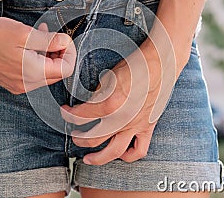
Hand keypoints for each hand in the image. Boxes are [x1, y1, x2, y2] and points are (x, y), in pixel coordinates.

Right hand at [0, 17, 75, 93]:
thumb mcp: (24, 34)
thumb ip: (49, 41)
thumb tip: (66, 42)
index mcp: (33, 73)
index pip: (67, 69)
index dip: (70, 52)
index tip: (63, 38)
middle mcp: (28, 85)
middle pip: (58, 72)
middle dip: (59, 53)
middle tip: (52, 35)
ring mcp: (20, 86)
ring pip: (46, 73)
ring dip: (48, 54)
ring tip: (40, 35)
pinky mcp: (13, 83)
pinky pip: (33, 74)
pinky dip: (37, 59)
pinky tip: (30, 45)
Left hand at [61, 35, 175, 165]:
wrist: (159, 65)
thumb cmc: (134, 67)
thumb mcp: (107, 78)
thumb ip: (97, 96)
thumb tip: (89, 105)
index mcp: (109, 104)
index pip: (81, 116)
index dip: (69, 115)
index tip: (64, 112)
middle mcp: (121, 119)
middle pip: (93, 138)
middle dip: (79, 138)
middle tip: (75, 136)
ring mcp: (135, 125)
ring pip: (114, 151)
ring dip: (98, 157)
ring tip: (89, 158)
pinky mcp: (147, 127)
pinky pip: (139, 150)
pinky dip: (129, 155)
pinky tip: (120, 154)